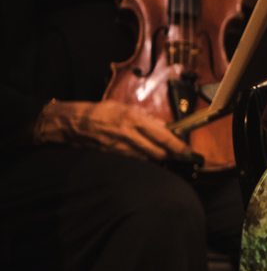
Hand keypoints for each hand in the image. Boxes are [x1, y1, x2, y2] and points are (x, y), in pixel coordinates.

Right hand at [33, 100, 191, 160]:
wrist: (74, 124)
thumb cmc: (101, 112)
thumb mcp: (126, 108)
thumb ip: (147, 119)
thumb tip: (166, 127)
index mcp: (135, 119)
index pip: (164, 137)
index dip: (179, 146)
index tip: (188, 151)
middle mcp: (130, 135)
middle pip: (159, 153)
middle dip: (169, 155)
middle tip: (174, 153)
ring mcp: (121, 148)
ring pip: (148, 160)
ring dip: (156, 159)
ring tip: (158, 153)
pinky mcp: (114, 157)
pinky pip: (135, 162)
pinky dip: (142, 161)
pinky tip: (142, 156)